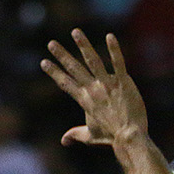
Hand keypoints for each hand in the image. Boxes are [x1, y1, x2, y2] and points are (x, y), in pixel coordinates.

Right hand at [41, 30, 146, 148]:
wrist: (129, 137)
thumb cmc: (111, 137)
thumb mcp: (90, 136)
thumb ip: (76, 135)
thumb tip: (64, 141)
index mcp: (84, 100)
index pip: (65, 83)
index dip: (54, 72)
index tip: (43, 62)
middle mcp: (93, 90)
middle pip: (74, 69)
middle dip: (62, 55)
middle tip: (51, 43)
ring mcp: (108, 85)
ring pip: (93, 61)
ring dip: (83, 45)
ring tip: (76, 32)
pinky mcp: (123, 83)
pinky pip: (118, 63)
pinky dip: (114, 50)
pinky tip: (109, 36)